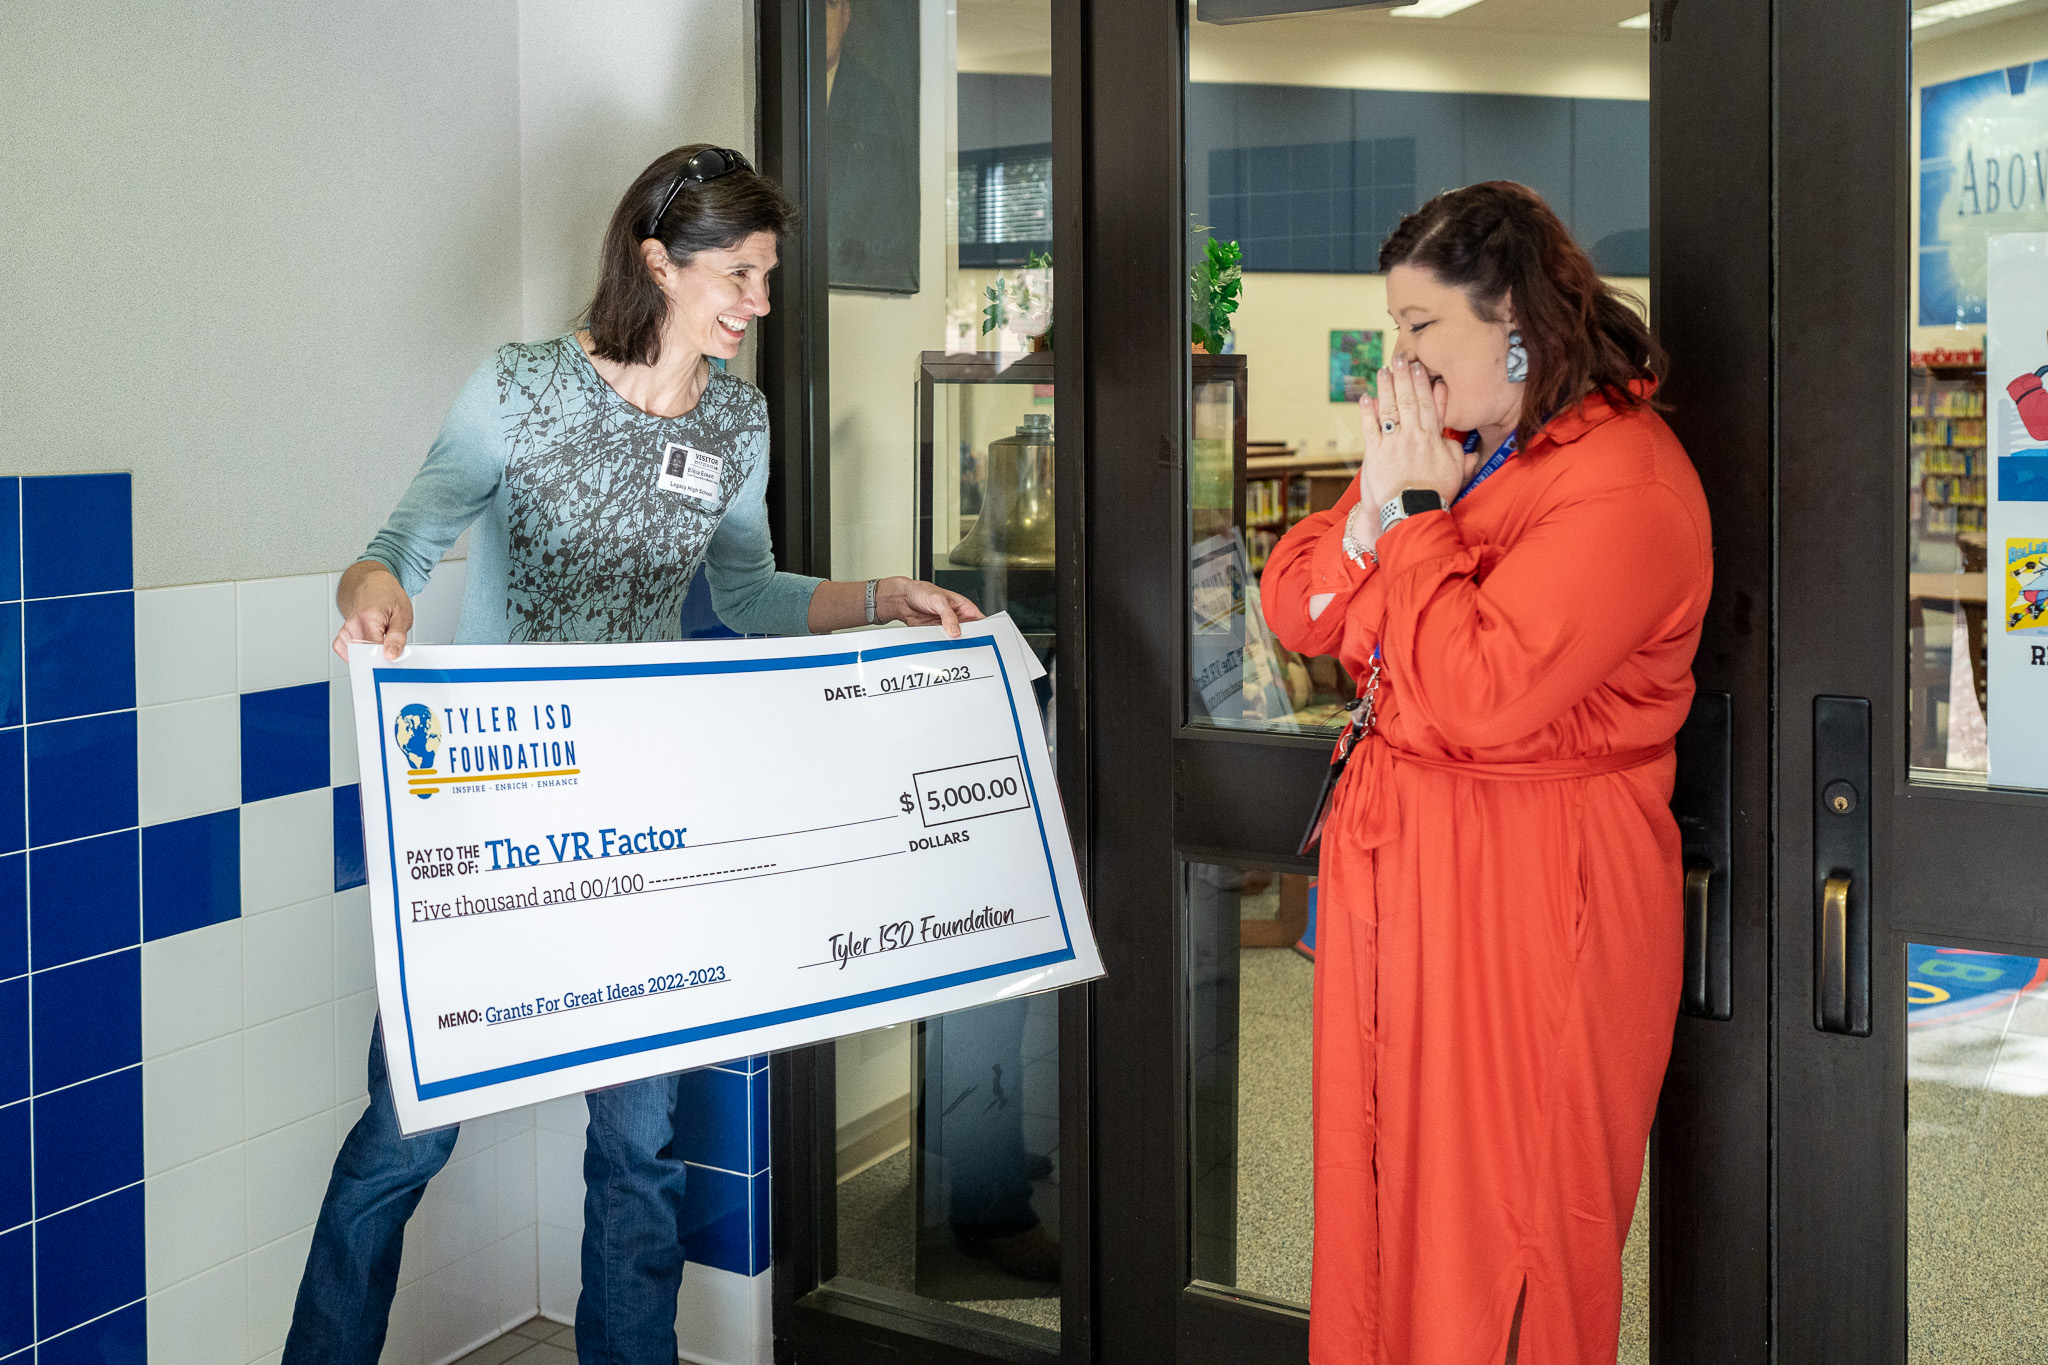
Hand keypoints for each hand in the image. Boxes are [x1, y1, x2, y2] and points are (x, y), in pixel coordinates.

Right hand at [333, 561, 414, 661]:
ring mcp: (345, 630)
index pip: (374, 651)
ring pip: (356, 656)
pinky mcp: (342, 635)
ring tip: (379, 639)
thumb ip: (397, 637)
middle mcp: (352, 625)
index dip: (386, 658)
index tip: (395, 656)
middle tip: (390, 646)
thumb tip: (391, 655)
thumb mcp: (402, 614)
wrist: (372, 585)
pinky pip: (345, 651)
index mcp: (368, 619)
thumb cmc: (388, 597)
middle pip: (364, 656)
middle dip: (379, 657)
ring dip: (370, 654)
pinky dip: (358, 654)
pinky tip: (368, 645)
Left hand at [877, 576, 983, 637]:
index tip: (983, 636)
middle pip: (969, 633)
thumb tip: (956, 630)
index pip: (979, 619)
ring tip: (954, 646)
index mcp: (963, 606)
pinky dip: (942, 646)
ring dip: (954, 644)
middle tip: (967, 644)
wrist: (902, 599)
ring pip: (956, 640)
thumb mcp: (937, 600)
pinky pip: (942, 643)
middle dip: (968, 639)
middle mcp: (957, 618)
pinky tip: (942, 647)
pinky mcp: (936, 634)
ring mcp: (947, 627)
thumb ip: (948, 616)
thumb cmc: (921, 591)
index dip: (984, 628)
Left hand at [1359, 360, 1467, 511]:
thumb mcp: (1455, 472)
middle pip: (1409, 400)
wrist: (1413, 512)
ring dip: (1386, 387)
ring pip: (1390, 409)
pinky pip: (1370, 428)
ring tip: (1383, 370)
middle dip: (1404, 377)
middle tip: (1401, 358)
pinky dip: (1367, 412)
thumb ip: (1459, 454)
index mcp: (1433, 438)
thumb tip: (1466, 445)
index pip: (1429, 405)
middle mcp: (1413, 436)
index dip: (1424, 385)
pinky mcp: (1375, 454)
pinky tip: (1366, 396)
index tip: (1421, 368)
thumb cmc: (1434, 494)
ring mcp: (1393, 443)